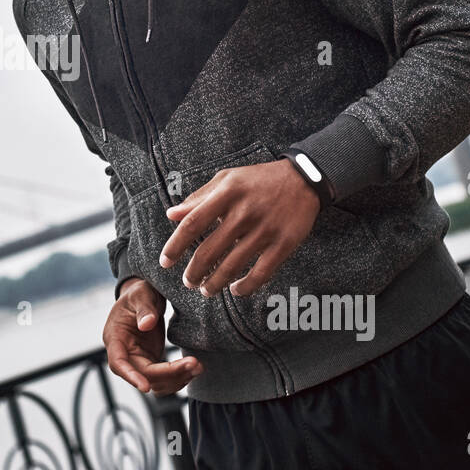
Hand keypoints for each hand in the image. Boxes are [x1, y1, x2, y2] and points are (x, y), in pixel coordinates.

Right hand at [103, 278, 202, 395]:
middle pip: (143, 374)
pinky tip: (192, 368)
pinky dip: (177, 377)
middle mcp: (125, 353)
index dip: (130, 376)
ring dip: (176, 379)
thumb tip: (146, 324)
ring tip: (198, 367)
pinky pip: (163, 378)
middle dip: (169, 373)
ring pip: (154, 381)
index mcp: (115, 337)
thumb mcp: (141, 294)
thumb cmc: (139, 293)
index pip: (118, 362)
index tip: (145, 387)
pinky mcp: (151, 361)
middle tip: (194, 364)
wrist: (145, 296)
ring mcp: (138, 359)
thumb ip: (144, 308)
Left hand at [159, 158, 321, 298]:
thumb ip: (198, 198)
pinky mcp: (284, 243)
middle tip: (188, 282)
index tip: (165, 262)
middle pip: (209, 251)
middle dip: (194, 272)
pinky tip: (236, 290)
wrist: (304, 178)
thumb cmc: (258, 180)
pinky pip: (261, 273)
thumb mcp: (227, 179)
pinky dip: (246, 286)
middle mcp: (244, 212)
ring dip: (215, 283)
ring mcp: (265, 229)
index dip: (175, 246)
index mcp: (226, 193)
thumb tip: (171, 215)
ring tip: (206, 290)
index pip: (192, 224)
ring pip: (232, 266)